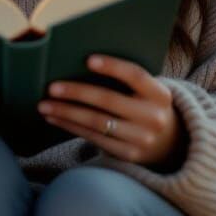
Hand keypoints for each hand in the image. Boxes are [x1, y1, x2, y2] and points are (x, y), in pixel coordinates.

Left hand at [37, 54, 187, 167]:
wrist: (171, 145)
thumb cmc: (148, 106)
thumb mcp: (149, 93)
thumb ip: (127, 82)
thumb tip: (82, 64)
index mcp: (160, 95)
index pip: (136, 76)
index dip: (113, 67)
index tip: (88, 59)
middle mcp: (153, 117)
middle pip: (109, 101)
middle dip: (77, 93)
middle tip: (52, 87)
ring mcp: (141, 139)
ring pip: (97, 122)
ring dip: (67, 113)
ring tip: (45, 105)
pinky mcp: (128, 155)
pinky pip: (94, 138)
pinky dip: (72, 127)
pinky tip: (56, 118)